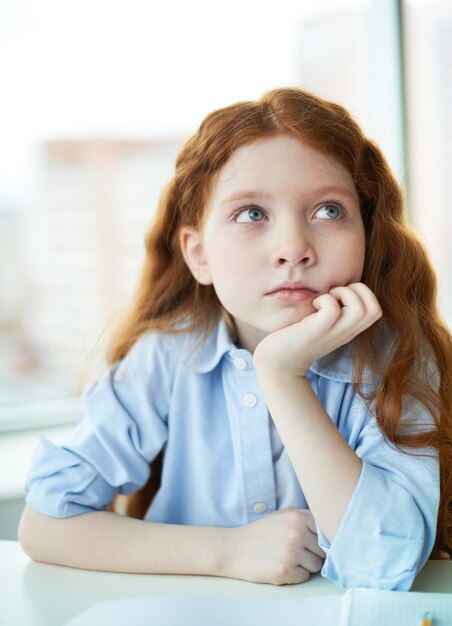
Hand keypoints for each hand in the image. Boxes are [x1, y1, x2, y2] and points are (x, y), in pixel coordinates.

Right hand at [222, 508, 325, 584]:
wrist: (235, 549)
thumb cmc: (262, 533)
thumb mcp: (284, 516)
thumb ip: (307, 519)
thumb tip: (333, 529)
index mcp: (299, 516)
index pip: (327, 531)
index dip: (320, 539)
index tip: (309, 541)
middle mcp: (297, 533)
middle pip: (324, 550)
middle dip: (312, 553)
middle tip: (293, 550)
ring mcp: (292, 552)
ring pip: (316, 565)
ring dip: (305, 565)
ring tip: (286, 557)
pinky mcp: (285, 570)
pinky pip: (305, 577)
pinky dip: (295, 575)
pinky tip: (280, 566)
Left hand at [254, 282, 381, 376]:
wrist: (277, 365)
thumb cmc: (294, 339)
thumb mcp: (320, 324)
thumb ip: (332, 310)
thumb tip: (331, 284)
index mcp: (348, 330)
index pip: (376, 310)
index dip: (362, 294)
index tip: (338, 295)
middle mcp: (345, 333)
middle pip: (374, 309)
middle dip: (358, 290)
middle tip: (333, 294)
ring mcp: (332, 333)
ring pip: (361, 309)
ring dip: (344, 293)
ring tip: (324, 298)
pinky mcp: (315, 332)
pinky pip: (332, 310)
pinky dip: (325, 300)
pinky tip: (313, 305)